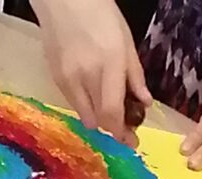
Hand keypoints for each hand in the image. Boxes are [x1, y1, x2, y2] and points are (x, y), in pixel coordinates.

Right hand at [33, 0, 150, 139]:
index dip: (122, 133)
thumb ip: (135, 75)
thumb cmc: (101, 14)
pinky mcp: (57, 80)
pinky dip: (87, 107)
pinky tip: (93, 96)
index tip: (131, 141)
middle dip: (113, 129)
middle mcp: (87, 76)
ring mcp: (69, 80)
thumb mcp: (126, 41)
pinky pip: (74, 105)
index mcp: (109, 64)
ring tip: (109, 112)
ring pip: (86, 117)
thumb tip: (145, 103)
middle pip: (100, 120)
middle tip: (124, 130)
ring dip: (100, 120)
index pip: (112, 112)